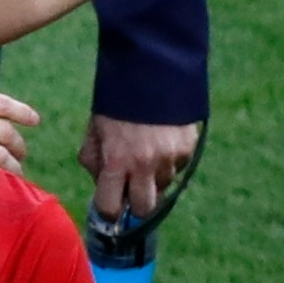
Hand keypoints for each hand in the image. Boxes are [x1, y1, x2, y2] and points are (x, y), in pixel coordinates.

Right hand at [0, 85, 41, 172]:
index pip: (1, 103)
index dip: (23, 112)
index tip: (35, 120)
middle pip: (6, 130)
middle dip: (19, 145)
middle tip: (21, 155)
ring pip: (2, 154)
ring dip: (14, 166)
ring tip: (15, 174)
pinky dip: (1, 177)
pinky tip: (3, 184)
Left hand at [84, 114, 201, 223]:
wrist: (150, 72)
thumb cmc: (115, 105)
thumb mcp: (94, 134)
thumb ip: (95, 164)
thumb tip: (104, 188)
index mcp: (116, 162)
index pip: (110, 208)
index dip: (108, 210)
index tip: (109, 205)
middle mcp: (145, 164)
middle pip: (144, 209)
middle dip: (136, 204)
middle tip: (131, 191)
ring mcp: (171, 157)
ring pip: (164, 187)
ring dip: (154, 180)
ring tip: (146, 155)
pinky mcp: (189, 148)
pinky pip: (179, 168)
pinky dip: (170, 163)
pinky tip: (161, 142)